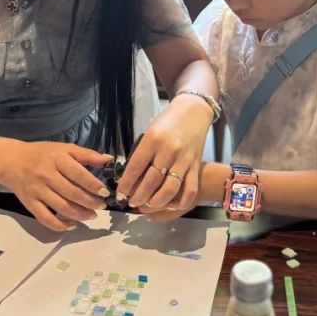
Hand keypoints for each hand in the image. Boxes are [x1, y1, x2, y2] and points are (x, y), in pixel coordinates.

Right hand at [0, 142, 112, 231]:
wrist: (12, 161)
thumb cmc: (42, 154)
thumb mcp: (64, 148)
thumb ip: (86, 154)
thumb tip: (108, 159)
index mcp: (57, 159)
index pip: (78, 174)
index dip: (93, 185)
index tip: (105, 192)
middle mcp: (46, 175)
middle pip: (72, 193)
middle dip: (89, 202)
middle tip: (101, 206)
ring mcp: (37, 191)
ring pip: (61, 207)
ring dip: (79, 214)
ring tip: (91, 215)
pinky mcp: (29, 203)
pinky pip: (45, 218)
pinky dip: (60, 225)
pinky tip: (72, 225)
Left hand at [117, 95, 210, 214]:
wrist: (194, 110)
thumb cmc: (168, 120)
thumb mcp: (150, 131)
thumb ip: (143, 153)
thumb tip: (132, 177)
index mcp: (153, 139)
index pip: (136, 167)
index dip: (126, 184)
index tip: (120, 194)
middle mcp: (169, 151)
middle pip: (151, 181)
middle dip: (138, 196)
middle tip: (131, 202)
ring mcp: (184, 160)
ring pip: (169, 189)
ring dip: (156, 201)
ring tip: (147, 204)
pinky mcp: (196, 166)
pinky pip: (189, 189)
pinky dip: (180, 201)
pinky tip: (170, 204)